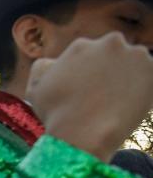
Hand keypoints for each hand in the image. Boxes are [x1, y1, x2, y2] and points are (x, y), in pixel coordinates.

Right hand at [27, 32, 152, 161]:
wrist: (83, 134)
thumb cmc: (56, 115)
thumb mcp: (36, 88)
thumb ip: (44, 68)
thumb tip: (54, 62)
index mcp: (81, 45)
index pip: (88, 56)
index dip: (86, 74)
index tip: (86, 91)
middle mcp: (110, 42)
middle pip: (113, 55)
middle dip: (110, 71)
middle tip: (104, 96)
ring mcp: (135, 55)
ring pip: (135, 65)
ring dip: (129, 79)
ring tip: (118, 103)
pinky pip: (150, 80)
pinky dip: (144, 91)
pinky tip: (129, 107)